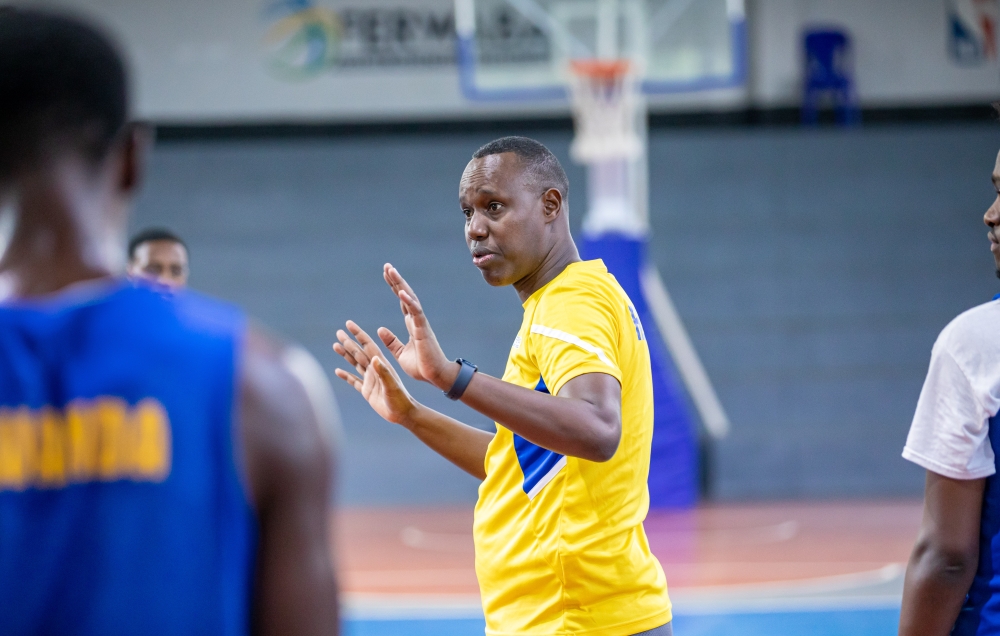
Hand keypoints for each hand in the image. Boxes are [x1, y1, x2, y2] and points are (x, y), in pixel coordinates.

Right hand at [333, 321, 418, 425]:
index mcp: (381, 365)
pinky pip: (354, 381)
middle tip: (338, 332)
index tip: (349, 324)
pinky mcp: (367, 391)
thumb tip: (374, 359)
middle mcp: (375, 370)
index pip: (367, 345)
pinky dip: (346, 375)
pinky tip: (338, 371)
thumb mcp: (392, 385)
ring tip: (335, 346)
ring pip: (355, 364)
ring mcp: (370, 380)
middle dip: (348, 342)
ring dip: (345, 355)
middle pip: (359, 352)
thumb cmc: (400, 399)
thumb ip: (383, 373)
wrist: (404, 414)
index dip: (358, 334)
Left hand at [378, 264, 455, 389]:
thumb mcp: (400, 353)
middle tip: (387, 266)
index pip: (402, 301)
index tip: (387, 275)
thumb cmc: (421, 366)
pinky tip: (401, 292)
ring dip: (400, 285)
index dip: (395, 287)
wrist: (436, 376)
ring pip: (410, 299)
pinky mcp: (423, 330)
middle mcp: (416, 320)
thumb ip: (392, 341)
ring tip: (391, 271)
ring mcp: (420, 324)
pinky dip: (409, 301)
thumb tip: (380, 330)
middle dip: (396, 281)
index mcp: (411, 325)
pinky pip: (415, 312)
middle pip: (405, 295)